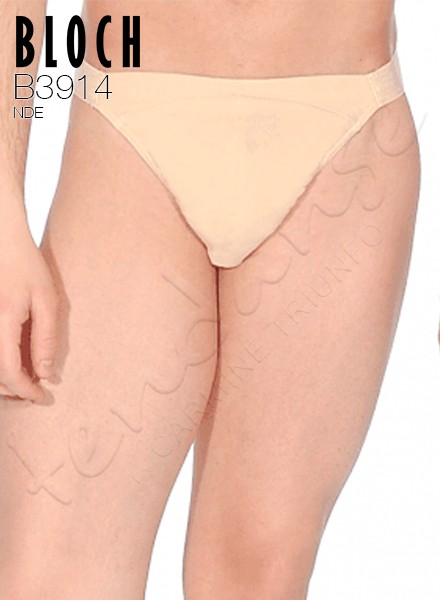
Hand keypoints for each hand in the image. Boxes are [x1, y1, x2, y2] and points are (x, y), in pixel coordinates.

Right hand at [0, 230, 59, 402]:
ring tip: (27, 382)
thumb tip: (45, 373)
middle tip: (37, 394)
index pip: (9, 374)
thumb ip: (47, 338)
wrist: (1, 240)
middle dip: (14, 392)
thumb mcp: (47, 300)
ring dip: (3, 382)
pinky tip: (14, 364)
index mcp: (1, 323)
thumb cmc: (26, 265)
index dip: (27, 391)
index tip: (45, 397)